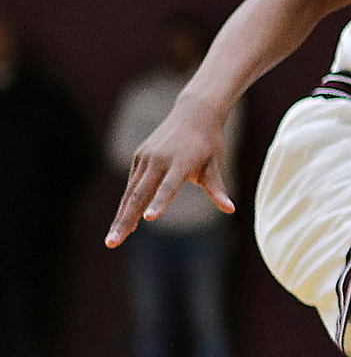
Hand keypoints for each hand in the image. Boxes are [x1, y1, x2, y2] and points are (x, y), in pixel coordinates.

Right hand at [106, 98, 233, 246]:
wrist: (194, 113)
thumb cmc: (209, 143)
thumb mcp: (215, 164)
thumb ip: (217, 188)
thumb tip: (230, 209)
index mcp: (180, 162)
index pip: (168, 187)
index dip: (159, 203)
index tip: (149, 219)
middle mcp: (158, 160)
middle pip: (139, 195)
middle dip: (125, 220)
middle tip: (113, 243)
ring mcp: (145, 158)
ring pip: (131, 192)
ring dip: (121, 216)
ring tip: (113, 240)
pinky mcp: (139, 157)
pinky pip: (132, 185)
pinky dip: (128, 204)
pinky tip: (125, 222)